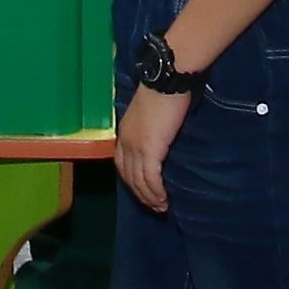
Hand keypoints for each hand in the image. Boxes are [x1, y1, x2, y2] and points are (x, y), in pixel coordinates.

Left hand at [114, 83, 188, 213]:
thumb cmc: (163, 92)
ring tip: (161, 208)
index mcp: (125, 133)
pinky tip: (164, 199)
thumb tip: (159, 138)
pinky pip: (151, 178)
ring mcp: (136, 147)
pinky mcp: (150, 150)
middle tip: (153, 206)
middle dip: (140, 194)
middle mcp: (126, 143)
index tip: (142, 191)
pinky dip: (156, 191)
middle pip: (129, 177)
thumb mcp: (149, 114)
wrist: (166, 80)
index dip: (132, 180)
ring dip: (150, 197)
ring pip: (140, 181)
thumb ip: (149, 128)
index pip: (123, 165)